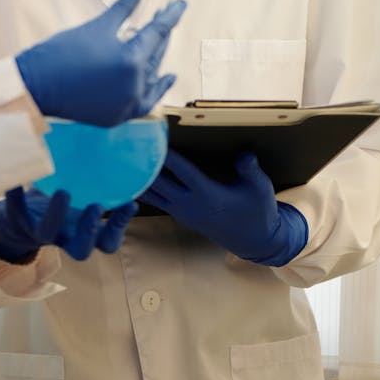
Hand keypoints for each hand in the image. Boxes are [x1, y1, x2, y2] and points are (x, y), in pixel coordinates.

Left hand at [0, 186, 137, 263]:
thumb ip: (95, 185)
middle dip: (90, 230)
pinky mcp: (16, 219)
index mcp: (80, 233)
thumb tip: (121, 150)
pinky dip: (16, 193)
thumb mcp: (78, 200)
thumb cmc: (54, 208)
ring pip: (47, 233)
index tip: (130, 203)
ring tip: (64, 192)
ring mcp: (38, 231)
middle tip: (97, 206)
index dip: (120, 228)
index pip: (107, 242)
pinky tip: (20, 174)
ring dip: (57, 214)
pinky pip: (15, 209)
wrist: (13, 225)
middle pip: (81, 250)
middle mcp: (62, 236)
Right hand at [15, 0, 184, 126]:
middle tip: (163, 17)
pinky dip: (153, 89)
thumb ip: (124, 7)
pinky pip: (143, 102)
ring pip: (152, 79)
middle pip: (156, 55)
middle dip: (161, 35)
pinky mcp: (117, 117)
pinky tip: (163, 78)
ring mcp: (127, 104)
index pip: (158, 32)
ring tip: (158, 45)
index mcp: (131, 60)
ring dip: (157, 60)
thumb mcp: (98, 26)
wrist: (36, 86)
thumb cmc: (63, 51)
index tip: (181, 3)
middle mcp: (134, 85)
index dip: (170, 15)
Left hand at [139, 148, 307, 265]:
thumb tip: (244, 152)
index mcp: (208, 195)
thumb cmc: (258, 211)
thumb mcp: (260, 188)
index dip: (166, 154)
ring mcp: (183, 212)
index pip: (181, 170)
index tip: (152, 138)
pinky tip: (130, 177)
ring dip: (138, 177)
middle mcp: (190, 204)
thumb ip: (249, 169)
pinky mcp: (181, 215)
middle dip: (143, 163)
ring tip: (119, 159)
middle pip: (159, 181)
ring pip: (153, 193)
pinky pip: (156, 200)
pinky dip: (143, 188)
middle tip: (127, 144)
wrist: (255, 241)